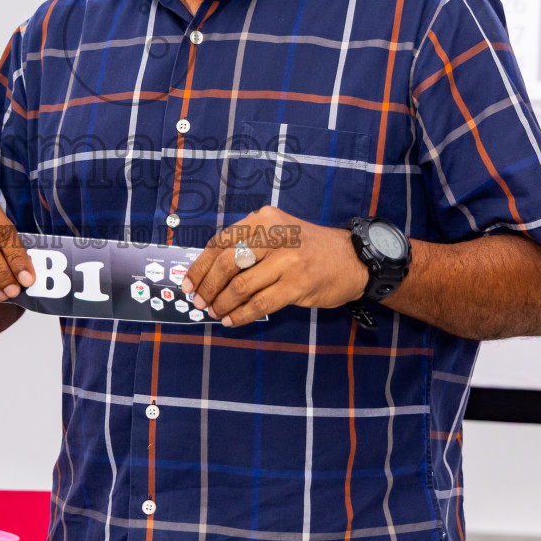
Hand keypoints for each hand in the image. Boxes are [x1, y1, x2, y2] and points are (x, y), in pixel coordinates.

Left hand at [179, 206, 369, 327]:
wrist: (353, 259)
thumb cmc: (308, 248)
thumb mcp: (278, 232)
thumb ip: (248, 245)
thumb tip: (209, 272)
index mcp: (265, 219)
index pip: (221, 242)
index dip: (200, 266)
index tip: (188, 283)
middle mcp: (275, 235)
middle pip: (227, 263)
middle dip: (208, 286)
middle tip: (199, 301)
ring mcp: (288, 260)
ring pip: (242, 286)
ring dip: (223, 303)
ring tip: (215, 312)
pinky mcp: (298, 285)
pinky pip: (260, 304)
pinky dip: (241, 315)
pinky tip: (232, 320)